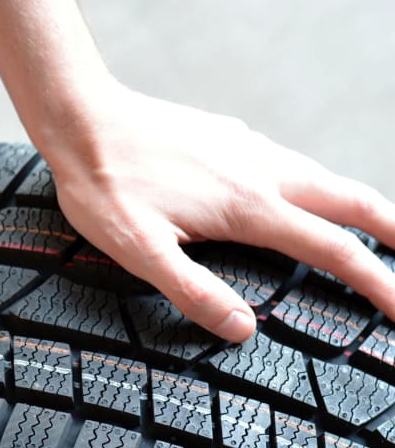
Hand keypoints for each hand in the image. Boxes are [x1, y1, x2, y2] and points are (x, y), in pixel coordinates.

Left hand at [46, 83, 394, 339]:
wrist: (81, 119)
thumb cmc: (104, 187)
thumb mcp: (138, 251)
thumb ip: (192, 291)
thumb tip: (243, 329)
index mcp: (249, 206)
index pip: (334, 250)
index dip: (379, 283)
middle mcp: (262, 171)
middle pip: (354, 201)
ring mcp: (249, 148)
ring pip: (326, 178)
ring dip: (360, 208)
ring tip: (376, 235)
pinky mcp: (230, 138)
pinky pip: (293, 165)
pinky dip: (320, 189)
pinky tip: (303, 201)